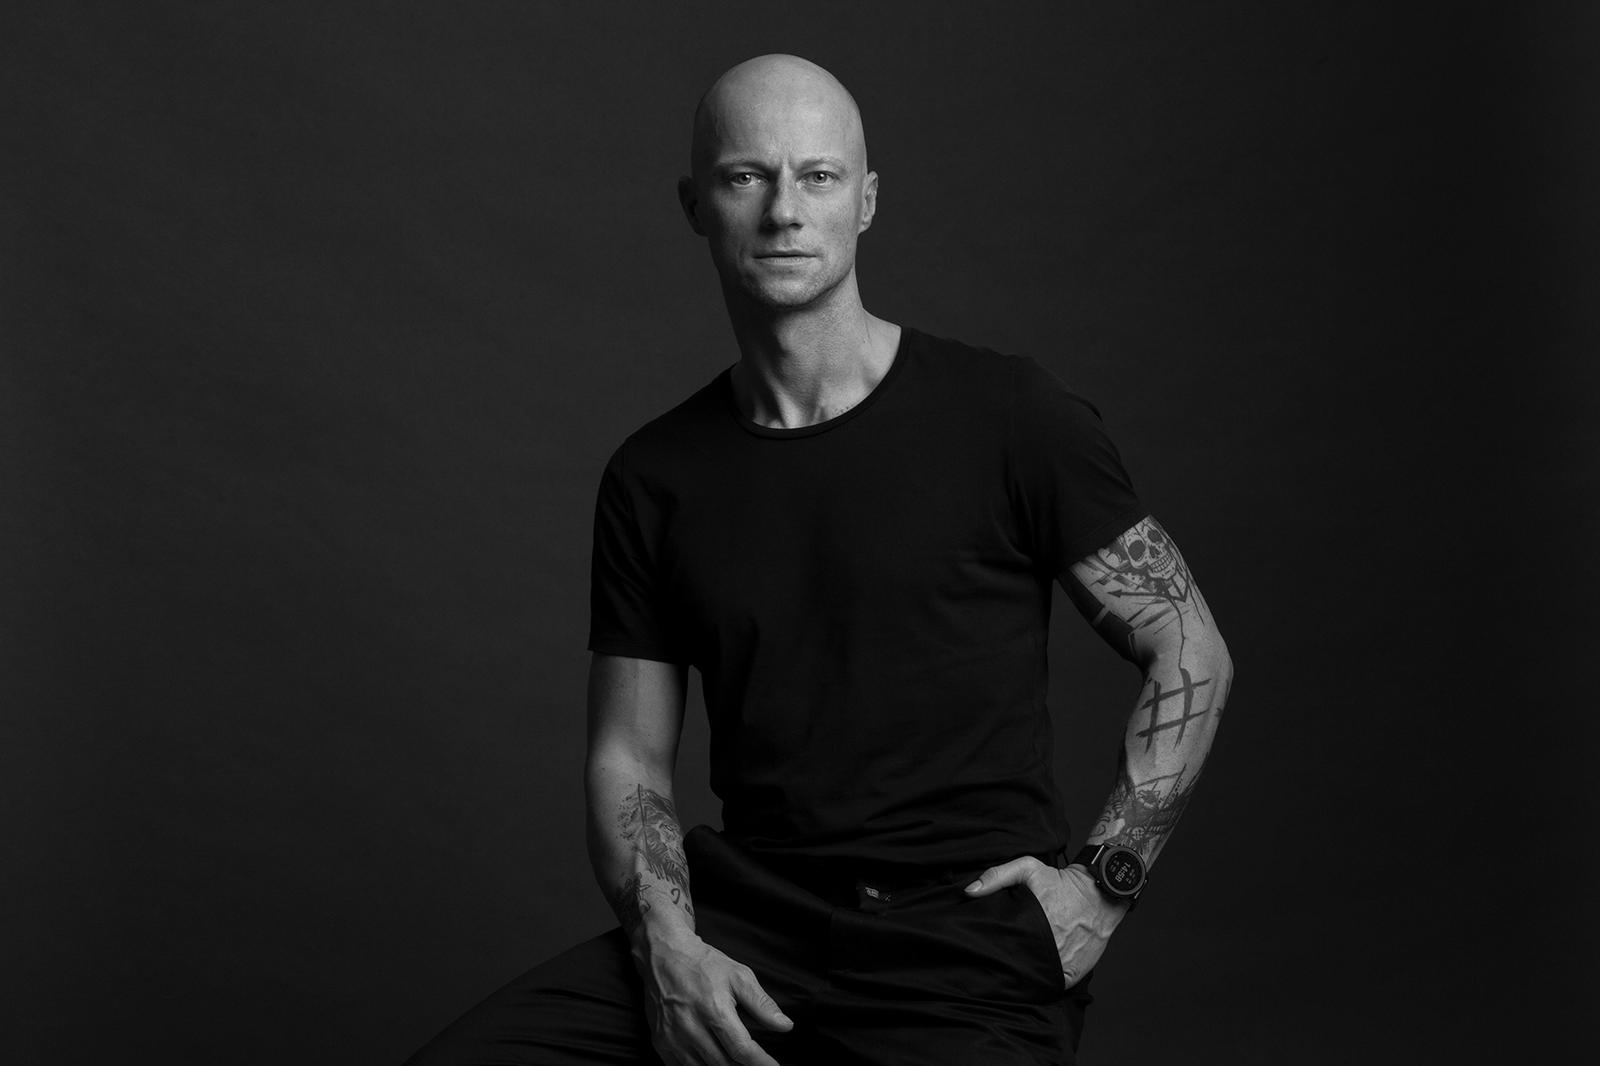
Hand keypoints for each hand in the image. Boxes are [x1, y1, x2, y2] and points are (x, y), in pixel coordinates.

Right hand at [639, 932, 792, 1065]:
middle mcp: (690, 1027)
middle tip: (756, 1064)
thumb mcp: (739, 976)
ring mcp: (672, 1037)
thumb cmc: (704, 964)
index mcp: (714, 1009)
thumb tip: (785, 1026)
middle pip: (724, 1065)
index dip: (761, 1063)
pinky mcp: (660, 1043)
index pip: (742, 1050)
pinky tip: (713, 1060)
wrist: (663, 956)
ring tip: (737, 1063)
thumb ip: (762, 1004)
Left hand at [964, 856, 1125, 988]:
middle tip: (996, 961)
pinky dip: (1043, 984)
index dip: (991, 950)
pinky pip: (1052, 986)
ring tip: (1013, 971)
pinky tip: (1034, 978)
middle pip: (1015, 965)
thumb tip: (969, 892)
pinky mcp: (1073, 974)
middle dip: (1005, 963)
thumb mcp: (1027, 868)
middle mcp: (1046, 948)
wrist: (1101, 894)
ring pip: (1033, 980)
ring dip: (1024, 976)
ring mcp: (1061, 964)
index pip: (1002, 947)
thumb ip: (997, 877)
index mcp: (1031, 925)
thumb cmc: (1062, 882)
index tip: (983, 950)